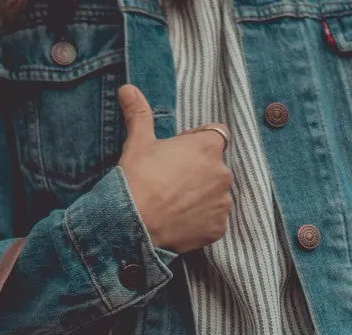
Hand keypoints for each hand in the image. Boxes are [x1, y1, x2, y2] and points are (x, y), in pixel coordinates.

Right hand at [116, 84, 231, 252]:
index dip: (198, 141)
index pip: (217, 135)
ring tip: (175, 203)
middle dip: (199, 172)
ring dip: (202, 197)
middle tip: (171, 181)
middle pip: (216, 167)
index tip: (179, 152)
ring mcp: (223, 203)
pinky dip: (202, 220)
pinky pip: (214, 220)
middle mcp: (222, 173)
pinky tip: (181, 220)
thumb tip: (127, 88)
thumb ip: (139, 113)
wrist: (134, 222)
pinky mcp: (219, 228)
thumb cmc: (138, 178)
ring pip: (216, 195)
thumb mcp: (138, 142)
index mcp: (208, 147)